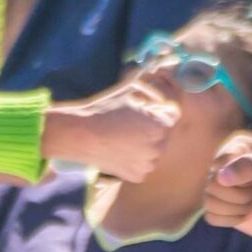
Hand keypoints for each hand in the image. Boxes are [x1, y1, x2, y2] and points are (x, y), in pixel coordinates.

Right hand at [40, 84, 176, 181]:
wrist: (80, 135)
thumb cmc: (103, 110)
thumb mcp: (130, 91)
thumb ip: (152, 88)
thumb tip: (164, 75)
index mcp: (160, 126)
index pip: (171, 117)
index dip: (158, 112)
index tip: (145, 111)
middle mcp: (159, 148)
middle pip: (163, 136)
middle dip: (152, 130)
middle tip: (132, 126)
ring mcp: (149, 165)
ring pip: (153, 152)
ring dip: (145, 146)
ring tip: (125, 139)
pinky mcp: (138, 177)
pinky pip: (143, 166)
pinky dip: (135, 160)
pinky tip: (121, 152)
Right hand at [205, 135, 251, 247]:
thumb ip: (249, 165)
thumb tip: (219, 177)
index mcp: (239, 146)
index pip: (221, 162)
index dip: (241, 176)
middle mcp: (227, 163)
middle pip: (213, 183)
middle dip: (240, 195)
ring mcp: (222, 186)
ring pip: (209, 201)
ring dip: (237, 208)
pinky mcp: (220, 207)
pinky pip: (210, 216)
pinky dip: (230, 220)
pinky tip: (246, 216)